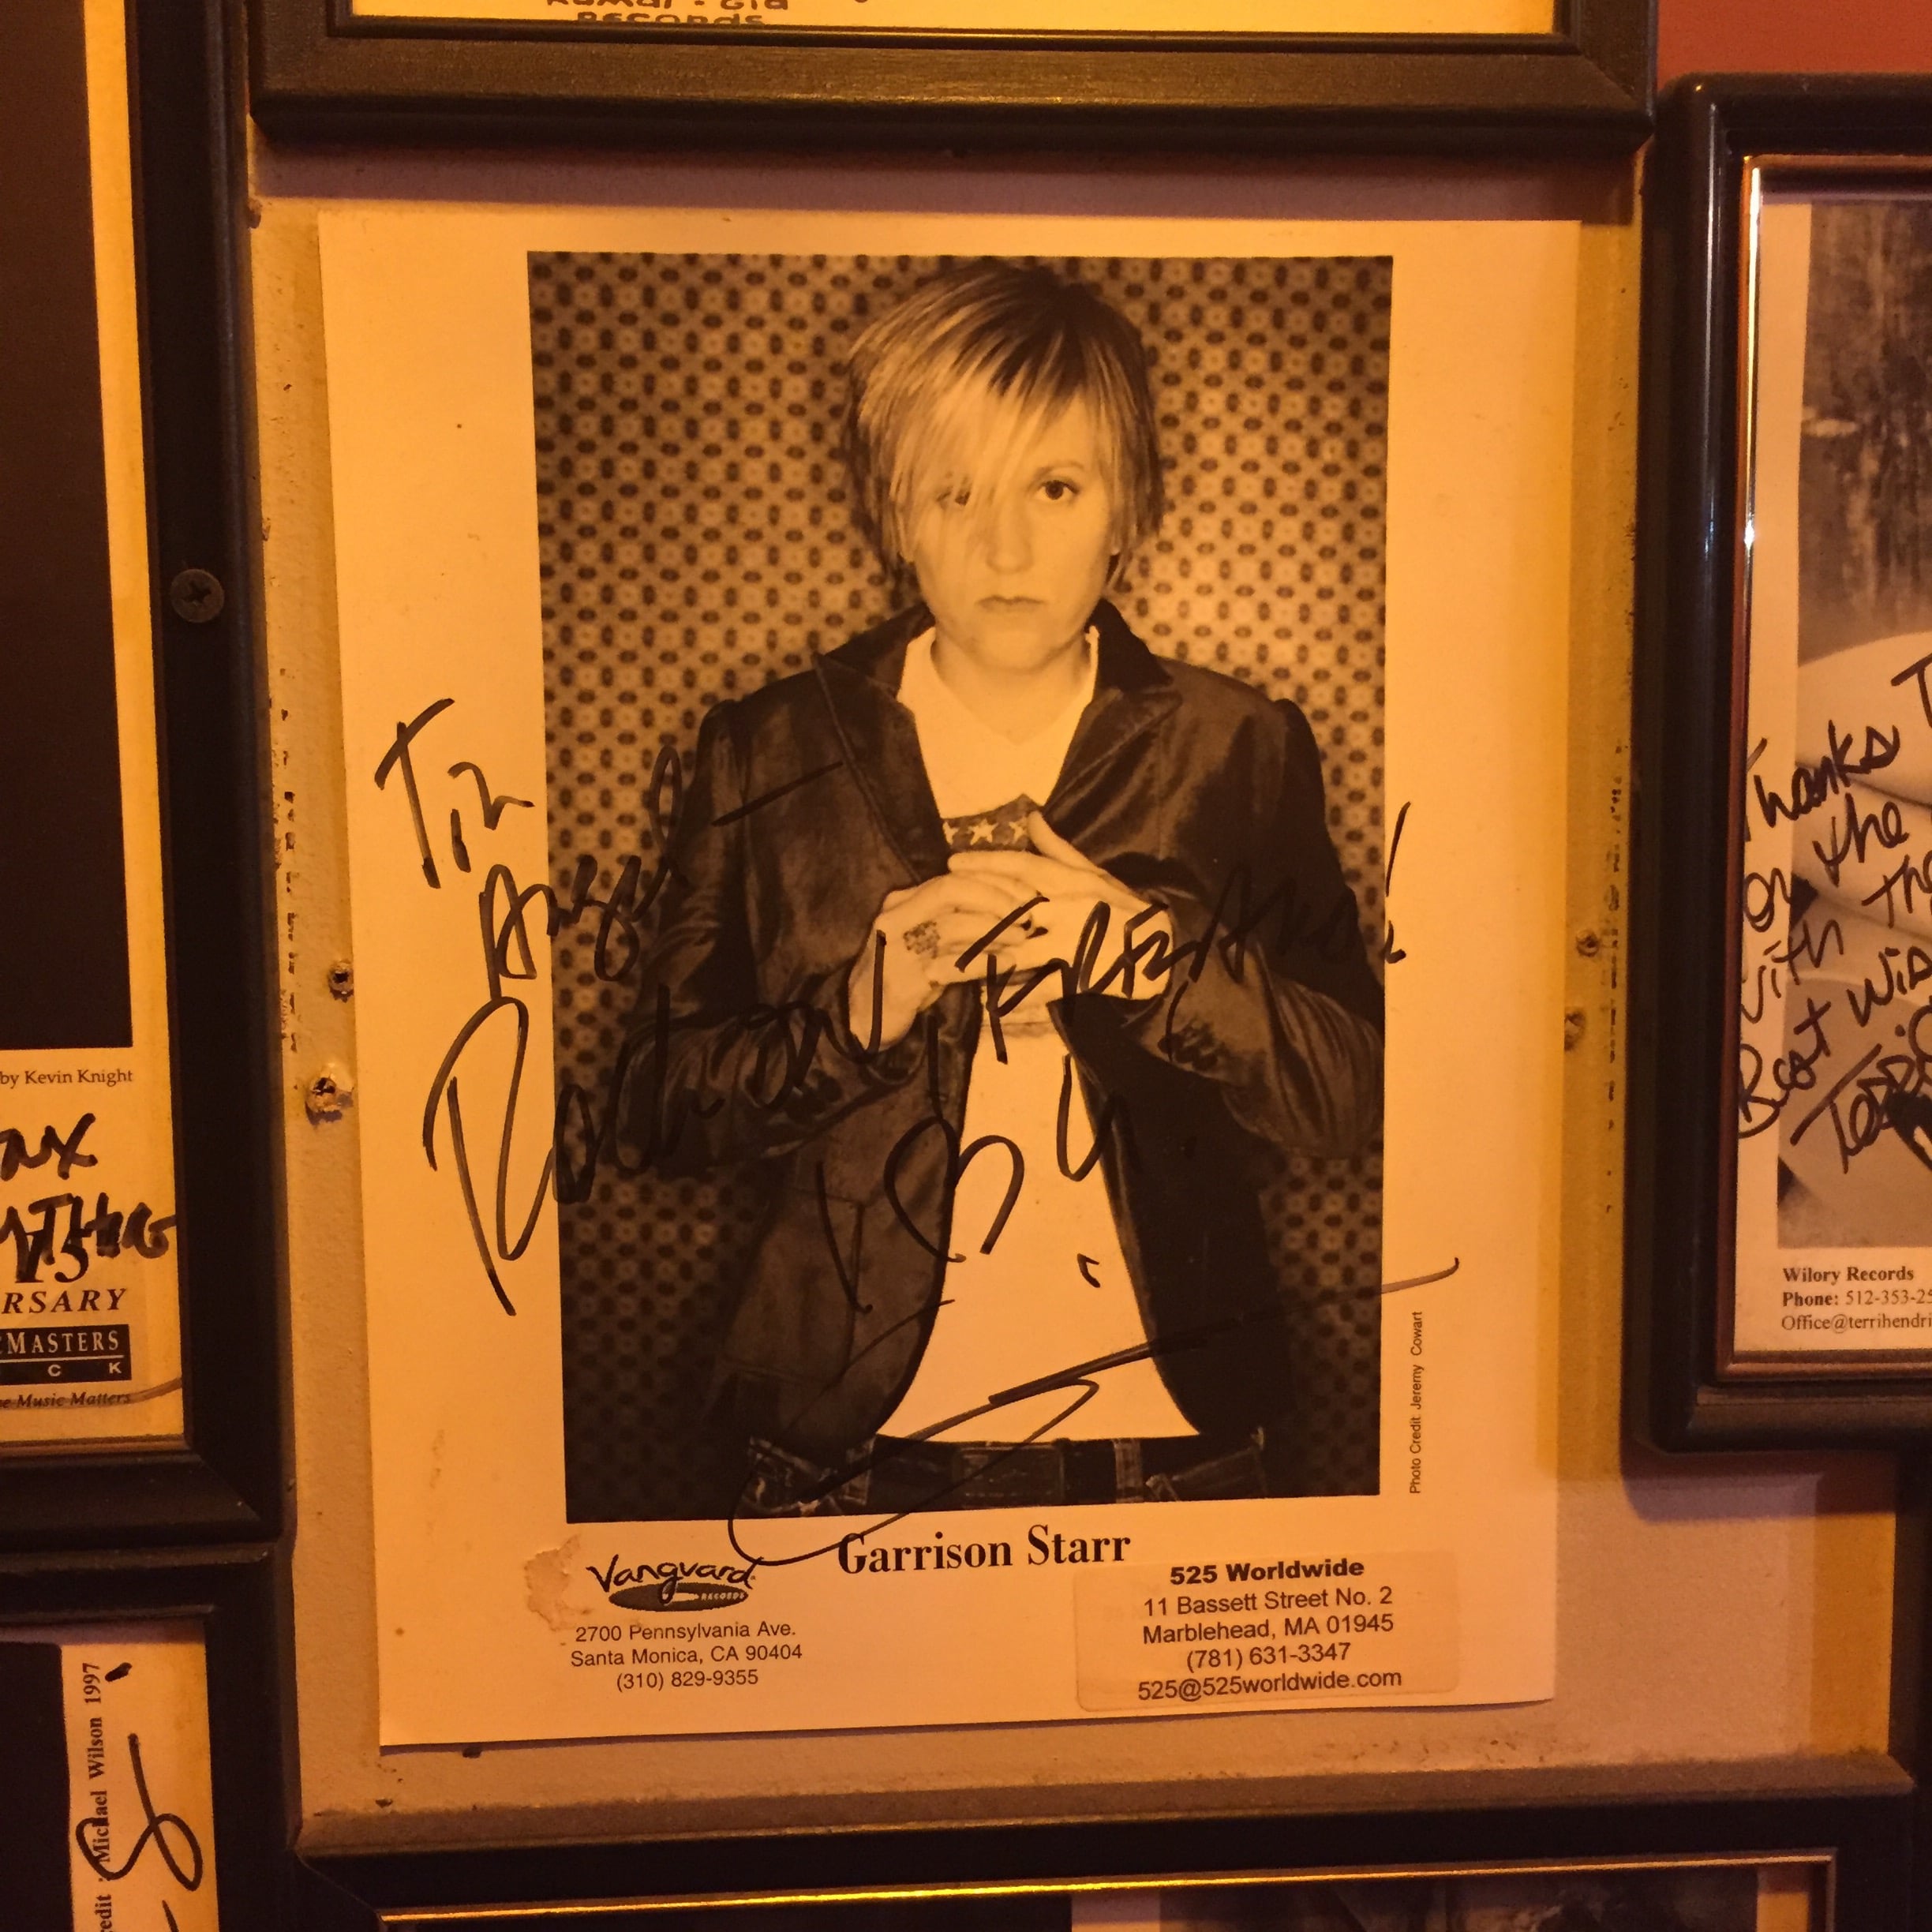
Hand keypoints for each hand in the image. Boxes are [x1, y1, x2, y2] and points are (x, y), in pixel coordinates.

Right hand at [845, 869, 1036, 1049]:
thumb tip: (1003, 906)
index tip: (1027, 893)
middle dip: (996, 898)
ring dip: (995, 929)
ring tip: (1023, 937)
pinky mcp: (905, 979)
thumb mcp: (924, 939)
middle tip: (1028, 913)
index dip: (994, 882)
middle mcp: (897, 916)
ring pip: (953, 925)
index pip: (953, 877)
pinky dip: (985, 962)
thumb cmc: (902, 976)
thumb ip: (951, 919)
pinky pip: (953, 965)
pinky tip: (1009, 963)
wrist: (861, 1018)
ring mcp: (899, 947)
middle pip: (952, 890)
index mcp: (903, 901)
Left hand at [948, 811, 1172, 998]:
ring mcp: (1073, 945)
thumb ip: (1058, 851)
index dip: (987, 864)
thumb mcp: (1096, 874)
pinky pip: (1042, 991)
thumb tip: (1031, 818)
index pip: (1022, 869)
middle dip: (966, 921)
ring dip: (974, 966)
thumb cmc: (1125, 909)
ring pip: (1013, 956)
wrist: (1164, 949)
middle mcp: (1067, 911)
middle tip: (928, 927)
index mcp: (1069, 884)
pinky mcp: (1082, 976)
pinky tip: (984, 1007)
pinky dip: (1014, 1000)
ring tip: (937, 973)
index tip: (951, 864)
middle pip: (1006, 914)